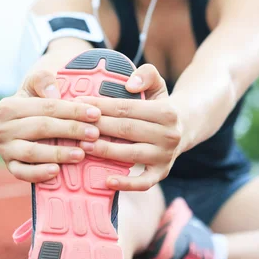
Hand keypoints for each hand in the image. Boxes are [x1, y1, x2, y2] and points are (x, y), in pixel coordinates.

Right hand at [0, 69, 101, 182]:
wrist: (20, 120)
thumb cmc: (34, 101)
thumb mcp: (35, 85)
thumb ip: (43, 80)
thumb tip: (53, 93)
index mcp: (8, 106)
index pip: (46, 107)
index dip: (73, 110)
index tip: (95, 114)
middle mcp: (2, 128)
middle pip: (42, 128)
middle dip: (71, 130)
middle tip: (94, 134)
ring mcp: (5, 149)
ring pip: (32, 152)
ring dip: (58, 153)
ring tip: (81, 154)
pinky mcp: (9, 166)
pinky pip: (22, 173)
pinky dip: (39, 173)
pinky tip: (57, 171)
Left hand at [77, 64, 182, 190]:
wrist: (183, 127)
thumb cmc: (160, 104)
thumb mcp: (157, 84)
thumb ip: (146, 74)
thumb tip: (130, 85)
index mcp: (166, 112)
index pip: (126, 108)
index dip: (101, 106)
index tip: (79, 103)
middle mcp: (168, 135)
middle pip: (126, 130)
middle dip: (98, 127)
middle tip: (74, 126)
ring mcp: (165, 156)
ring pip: (130, 154)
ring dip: (105, 151)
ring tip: (82, 146)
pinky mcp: (161, 173)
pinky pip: (143, 182)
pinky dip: (126, 184)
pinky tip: (106, 180)